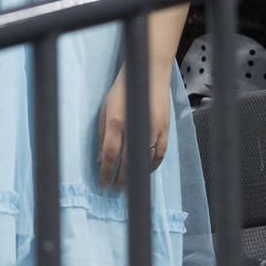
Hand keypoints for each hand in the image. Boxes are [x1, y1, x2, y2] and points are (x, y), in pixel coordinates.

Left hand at [97, 66, 169, 189]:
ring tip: (130, 185)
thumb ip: (103, 135)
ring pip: (145, 161)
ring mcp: (153, 129)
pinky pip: (160, 154)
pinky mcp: (165, 130)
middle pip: (128, 162)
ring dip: (137, 176)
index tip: (103, 183)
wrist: (148, 75)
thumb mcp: (105, 109)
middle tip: (116, 189)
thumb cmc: (122, 91)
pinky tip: (145, 171)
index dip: (107, 172)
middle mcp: (135, 127)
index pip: (110, 154)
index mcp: (117, 121)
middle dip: (121, 179)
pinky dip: (152, 166)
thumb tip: (100, 160)